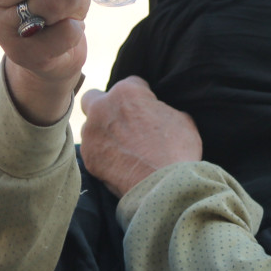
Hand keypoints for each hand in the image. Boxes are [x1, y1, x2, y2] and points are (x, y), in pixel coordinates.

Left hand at [80, 77, 202, 197]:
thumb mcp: (182, 119)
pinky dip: (102, 154)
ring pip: (91, 126)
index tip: (147, 109)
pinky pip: (92, 150)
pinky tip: (118, 163)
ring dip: (102, 132)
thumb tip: (159, 113)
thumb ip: (162, 109)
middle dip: (105, 106)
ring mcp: (91, 132)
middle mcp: (102, 107)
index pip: (131, 83)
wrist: (164, 186)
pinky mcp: (88, 156)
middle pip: (94, 97)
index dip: (142, 97)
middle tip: (122, 121)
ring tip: (122, 148)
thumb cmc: (177, 150)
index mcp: (127, 92)